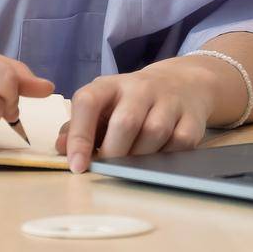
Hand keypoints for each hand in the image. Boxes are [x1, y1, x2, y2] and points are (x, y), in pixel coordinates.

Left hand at [55, 59, 219, 172]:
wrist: (182, 83)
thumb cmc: (131, 101)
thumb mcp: (103, 106)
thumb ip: (79, 127)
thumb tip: (61, 149)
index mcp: (109, 85)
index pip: (88, 102)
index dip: (79, 135)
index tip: (76, 166)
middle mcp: (139, 88)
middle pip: (125, 122)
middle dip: (113, 153)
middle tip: (108, 168)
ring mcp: (168, 101)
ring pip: (153, 133)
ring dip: (139, 157)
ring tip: (132, 163)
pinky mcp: (191, 118)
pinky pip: (178, 143)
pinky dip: (165, 157)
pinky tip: (157, 157)